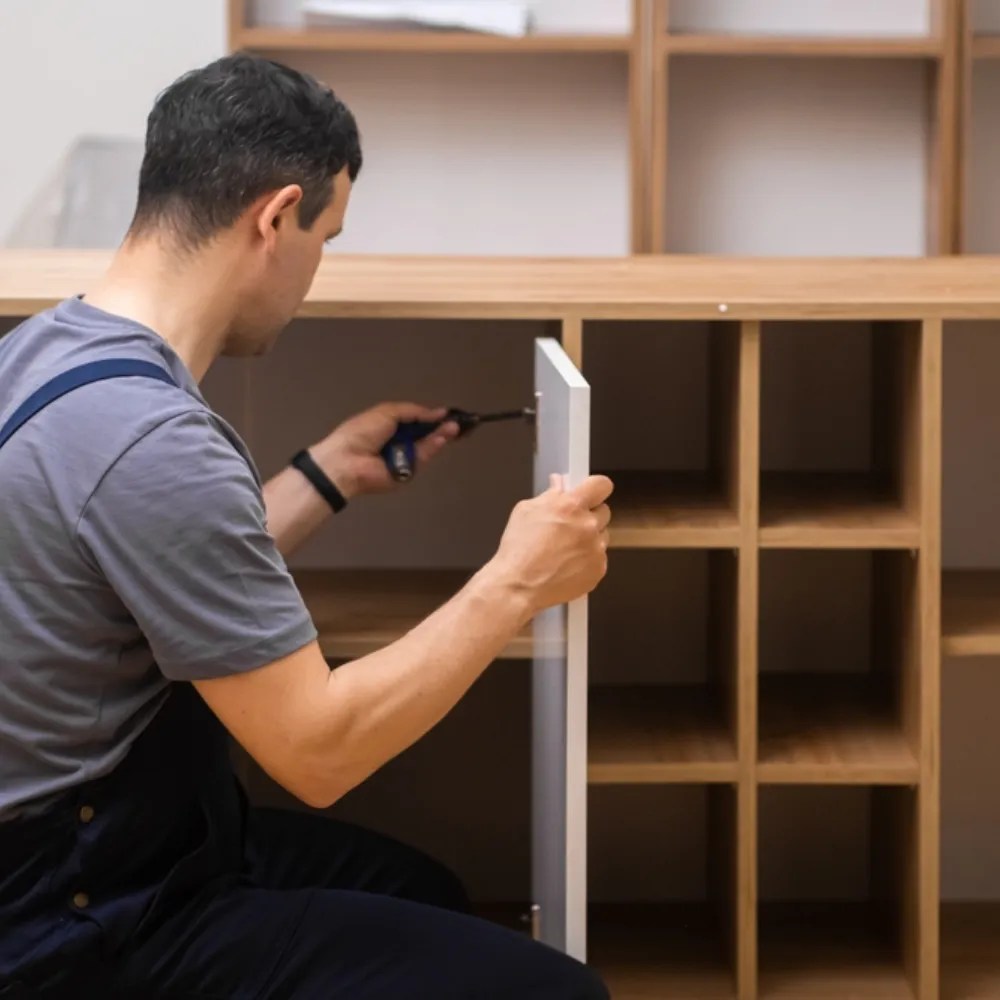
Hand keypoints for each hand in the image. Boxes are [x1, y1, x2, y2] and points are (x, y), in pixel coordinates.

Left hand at [309, 402, 459, 499]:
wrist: (348, 460)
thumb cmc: (363, 432)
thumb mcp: (387, 412)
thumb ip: (413, 412)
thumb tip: (437, 413)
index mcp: (390, 425)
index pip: (416, 421)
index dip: (431, 417)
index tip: (448, 414)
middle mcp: (399, 441)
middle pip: (425, 434)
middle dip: (441, 427)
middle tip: (458, 422)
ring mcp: (404, 458)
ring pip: (427, 446)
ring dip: (440, 435)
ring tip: (453, 428)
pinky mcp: (408, 472)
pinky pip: (423, 458)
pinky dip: (432, 448)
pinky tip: (442, 437)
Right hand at [487, 474, 612, 615]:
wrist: (518, 586)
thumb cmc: (518, 551)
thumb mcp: (526, 511)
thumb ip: (549, 495)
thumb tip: (559, 485)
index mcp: (571, 506)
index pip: (601, 485)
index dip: (596, 487)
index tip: (591, 492)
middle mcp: (588, 526)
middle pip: (604, 511)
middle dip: (589, 515)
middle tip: (571, 524)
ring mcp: (595, 549)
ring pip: (602, 536)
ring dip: (588, 538)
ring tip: (565, 548)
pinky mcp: (598, 569)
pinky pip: (599, 558)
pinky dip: (587, 560)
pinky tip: (567, 563)